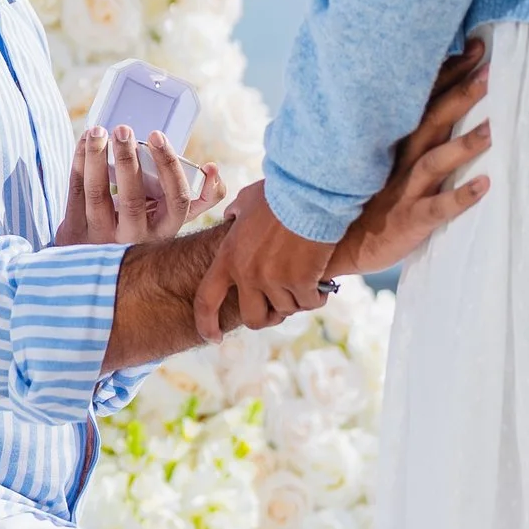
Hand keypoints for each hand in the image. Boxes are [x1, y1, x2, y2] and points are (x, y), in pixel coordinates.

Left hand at [55, 124, 224, 245]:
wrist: (95, 269)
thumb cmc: (142, 227)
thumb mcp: (169, 220)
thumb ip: (195, 198)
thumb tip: (212, 168)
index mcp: (164, 231)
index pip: (177, 201)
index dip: (171, 167)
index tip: (160, 137)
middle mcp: (135, 239)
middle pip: (132, 200)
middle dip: (128, 160)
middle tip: (123, 129)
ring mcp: (101, 240)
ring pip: (98, 195)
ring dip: (96, 157)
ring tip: (98, 132)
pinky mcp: (74, 235)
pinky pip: (75, 193)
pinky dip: (79, 162)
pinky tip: (85, 142)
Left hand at [191, 180, 346, 341]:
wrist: (308, 190)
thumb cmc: (279, 193)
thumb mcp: (246, 201)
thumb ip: (235, 215)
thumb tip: (231, 218)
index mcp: (228, 258)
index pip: (207, 300)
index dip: (206, 323)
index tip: (213, 338)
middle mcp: (247, 274)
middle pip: (253, 318)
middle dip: (268, 317)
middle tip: (280, 306)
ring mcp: (274, 280)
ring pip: (286, 310)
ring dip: (297, 300)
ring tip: (306, 280)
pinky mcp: (301, 281)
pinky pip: (309, 303)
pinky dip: (317, 296)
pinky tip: (322, 281)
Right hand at [330, 39, 491, 273]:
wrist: (335, 243)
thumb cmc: (366, 197)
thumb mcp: (379, 158)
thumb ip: (407, 129)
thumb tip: (437, 96)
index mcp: (393, 140)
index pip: (423, 99)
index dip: (449, 72)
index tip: (476, 46)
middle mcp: (398, 159)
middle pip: (431, 121)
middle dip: (460, 95)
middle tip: (490, 72)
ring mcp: (403, 190)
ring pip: (434, 161)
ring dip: (463, 145)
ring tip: (493, 129)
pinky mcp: (409, 221)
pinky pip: (437, 208)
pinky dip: (459, 197)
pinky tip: (485, 186)